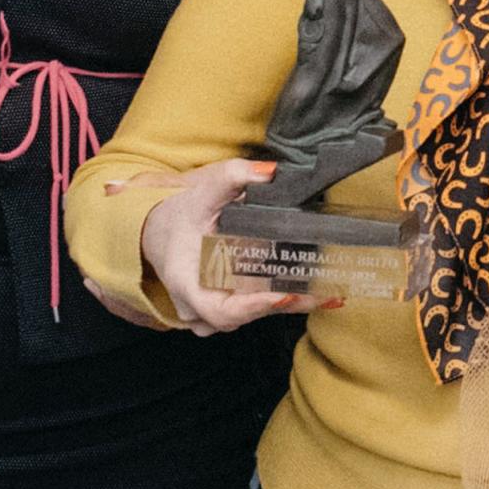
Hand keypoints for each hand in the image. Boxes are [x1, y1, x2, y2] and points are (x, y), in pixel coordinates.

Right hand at [135, 157, 316, 335]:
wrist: (161, 229)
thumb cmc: (179, 215)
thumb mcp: (201, 191)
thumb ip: (232, 176)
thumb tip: (269, 172)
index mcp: (185, 282)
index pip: (217, 310)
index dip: (250, 308)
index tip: (281, 296)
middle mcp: (198, 306)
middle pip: (245, 316)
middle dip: (284, 305)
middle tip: (321, 294)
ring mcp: (213, 310)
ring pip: (254, 316)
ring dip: (290, 306)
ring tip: (327, 294)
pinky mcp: (229, 305)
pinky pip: (258, 310)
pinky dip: (286, 302)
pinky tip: (318, 294)